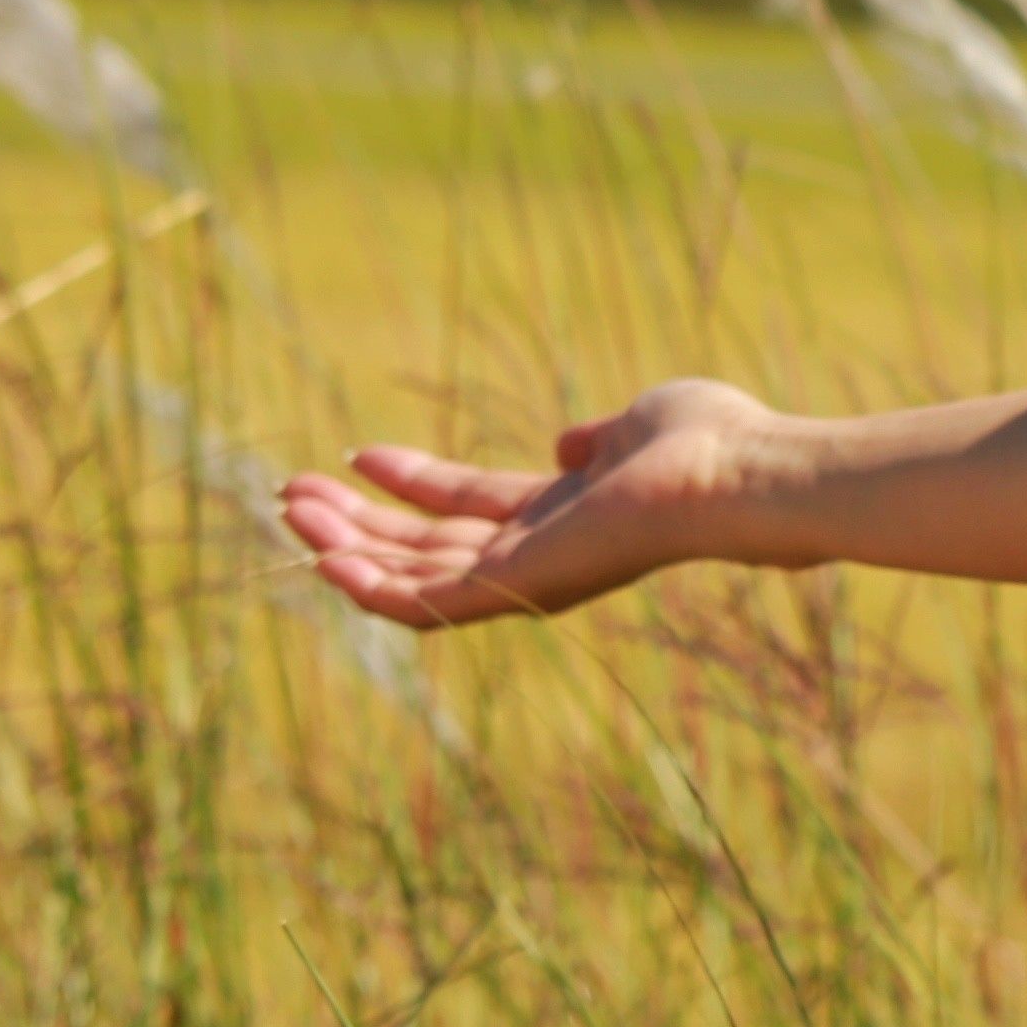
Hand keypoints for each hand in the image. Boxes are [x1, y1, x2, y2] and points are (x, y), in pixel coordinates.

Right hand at [279, 380, 807, 629]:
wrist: (736, 474)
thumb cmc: (706, 441)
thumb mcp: (639, 421)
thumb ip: (598, 436)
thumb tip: (568, 441)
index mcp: (561, 514)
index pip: (465, 507)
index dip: (409, 484)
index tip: (355, 456)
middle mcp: (536, 554)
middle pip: (423, 547)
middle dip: (356, 522)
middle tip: (292, 491)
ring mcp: (524, 577)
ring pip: (409, 577)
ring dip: (344, 548)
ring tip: (290, 509)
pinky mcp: (515, 591)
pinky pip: (423, 605)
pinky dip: (369, 586)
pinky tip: (322, 557)